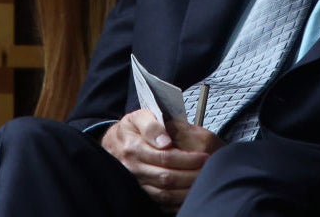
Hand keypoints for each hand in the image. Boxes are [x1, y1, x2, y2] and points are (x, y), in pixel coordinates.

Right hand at [101, 109, 222, 209]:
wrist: (111, 144)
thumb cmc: (130, 129)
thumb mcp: (139, 116)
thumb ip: (152, 125)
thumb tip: (165, 141)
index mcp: (134, 148)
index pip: (165, 157)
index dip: (187, 159)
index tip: (204, 157)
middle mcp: (133, 169)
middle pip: (167, 177)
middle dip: (191, 175)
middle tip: (208, 170)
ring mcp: (135, 184)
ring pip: (164, 194)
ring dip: (186, 190)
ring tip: (203, 182)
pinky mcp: (139, 194)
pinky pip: (160, 203)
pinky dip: (177, 202)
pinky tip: (190, 194)